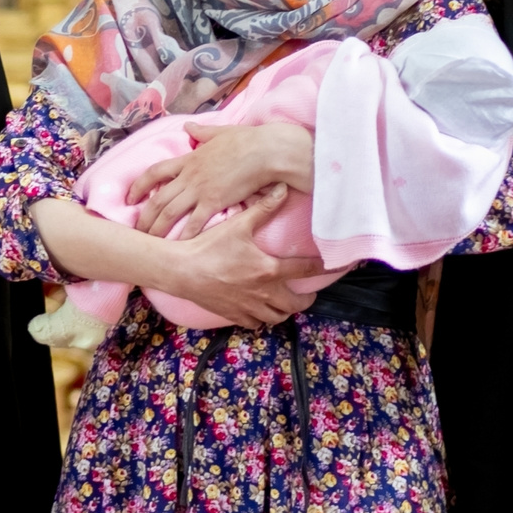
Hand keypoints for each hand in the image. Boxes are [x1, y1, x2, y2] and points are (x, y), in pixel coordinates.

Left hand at [129, 121, 312, 238]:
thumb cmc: (247, 140)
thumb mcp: (219, 132)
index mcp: (189, 159)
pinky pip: (194, 222)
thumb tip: (188, 126)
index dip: (139, 185)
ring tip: (150, 243)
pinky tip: (178, 247)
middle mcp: (189, 176)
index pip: (155, 172)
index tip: (130, 198)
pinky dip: (184, 236)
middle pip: (158, 198)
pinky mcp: (215, 202)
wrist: (265, 151)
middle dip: (144, 217)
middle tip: (136, 231)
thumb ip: (202, 132)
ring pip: (170, 213)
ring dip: (158, 229)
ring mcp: (200, 190)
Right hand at [163, 184, 318, 327]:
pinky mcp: (233, 315)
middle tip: (307, 293)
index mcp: (269, 270)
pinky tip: (259, 309)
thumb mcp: (238, 224)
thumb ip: (263, 208)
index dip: (321, 268)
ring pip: (276, 317)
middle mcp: (263, 293)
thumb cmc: (209, 246)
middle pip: (295, 305)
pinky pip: (255, 324)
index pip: (305, 271)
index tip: (331, 267)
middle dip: (305, 300)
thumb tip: (282, 189)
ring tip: (284, 301)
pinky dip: (261, 318)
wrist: (181, 270)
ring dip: (284, 310)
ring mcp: (248, 307)